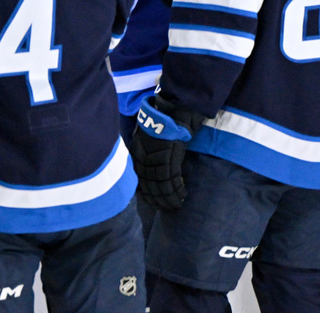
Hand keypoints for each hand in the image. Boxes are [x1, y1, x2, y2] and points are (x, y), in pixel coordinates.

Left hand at [129, 95, 205, 210]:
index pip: (139, 180)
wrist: (171, 112)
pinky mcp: (170, 159)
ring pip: (161, 187)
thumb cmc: (161, 123)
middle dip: (158, 200)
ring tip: (176, 205)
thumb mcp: (145, 139)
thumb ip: (146, 154)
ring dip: (169, 199)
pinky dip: (177, 191)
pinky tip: (182, 195)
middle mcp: (144, 159)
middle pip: (149, 186)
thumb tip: (149, 169)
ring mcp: (157, 160)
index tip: (152, 201)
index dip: (146, 193)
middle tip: (166, 208)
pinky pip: (172, 181)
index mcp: (137, 154)